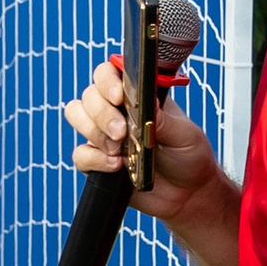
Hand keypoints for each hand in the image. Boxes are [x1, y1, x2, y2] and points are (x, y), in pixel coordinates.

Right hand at [63, 54, 230, 226]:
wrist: (187, 193)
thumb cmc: (189, 156)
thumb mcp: (184, 134)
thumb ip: (162, 119)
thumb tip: (145, 101)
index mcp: (138, 95)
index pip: (110, 73)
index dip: (108, 80)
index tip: (119, 97)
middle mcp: (117, 110)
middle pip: (89, 94)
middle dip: (101, 112)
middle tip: (121, 131)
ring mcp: (104, 134)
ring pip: (77, 116)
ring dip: (94, 132)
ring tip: (118, 149)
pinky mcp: (98, 161)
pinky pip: (80, 154)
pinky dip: (95, 159)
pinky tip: (116, 166)